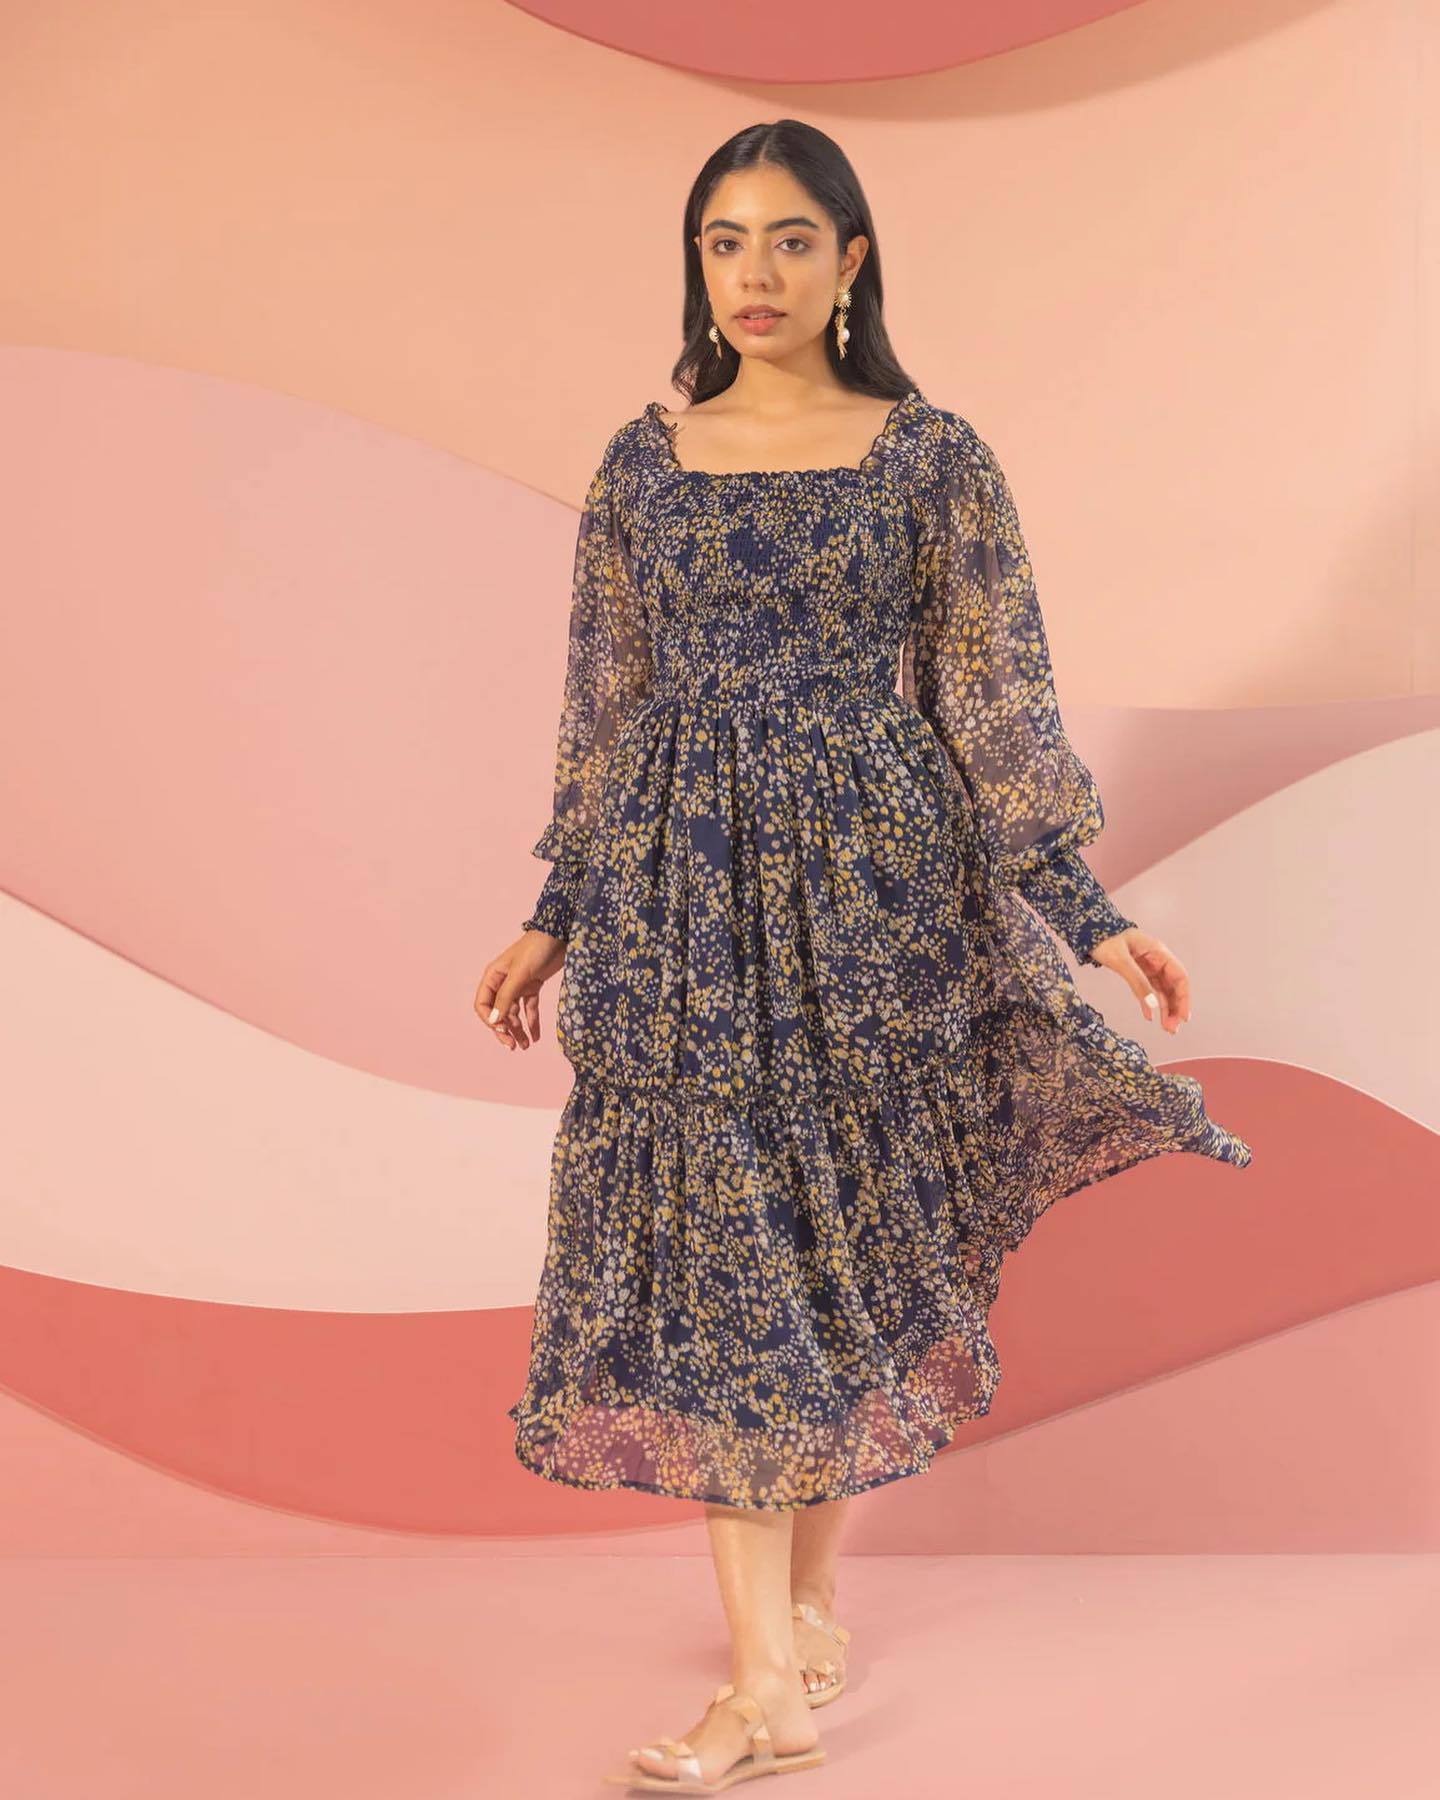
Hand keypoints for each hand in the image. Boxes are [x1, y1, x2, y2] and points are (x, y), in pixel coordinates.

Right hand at [474, 929, 564, 1051]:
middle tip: (513, 1046)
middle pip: (498, 1012)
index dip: (490, 1020)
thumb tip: (494, 1021)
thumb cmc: (536, 949)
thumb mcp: (520, 974)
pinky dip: (532, 1022)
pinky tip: (535, 1037)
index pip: (482, 1004)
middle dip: (504, 1030)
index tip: (503, 1029)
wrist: (560, 934)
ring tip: (525, 1046)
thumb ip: (506, 997)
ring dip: (518, 1030)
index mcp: (493, 977)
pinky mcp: (533, 985)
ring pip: (514, 1012)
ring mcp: (518, 984)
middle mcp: (503, 982)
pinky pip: (529, 1008)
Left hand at [1088, 926, 1189, 1034]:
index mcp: (1158, 952)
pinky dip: (1149, 1003)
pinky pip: (1148, 990)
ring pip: (1161, 991)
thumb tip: (1153, 1006)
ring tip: (1166, 1028)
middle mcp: (1156, 960)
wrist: (1088, 930)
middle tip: (1172, 1029)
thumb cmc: (1105, 939)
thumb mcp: (1121, 961)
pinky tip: (1149, 1017)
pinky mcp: (1138, 971)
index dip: (1183, 997)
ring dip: (1165, 1009)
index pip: (1179, 977)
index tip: (1183, 1016)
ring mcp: (1148, 966)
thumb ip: (1137, 982)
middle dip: (1174, 1008)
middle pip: (1173, 986)